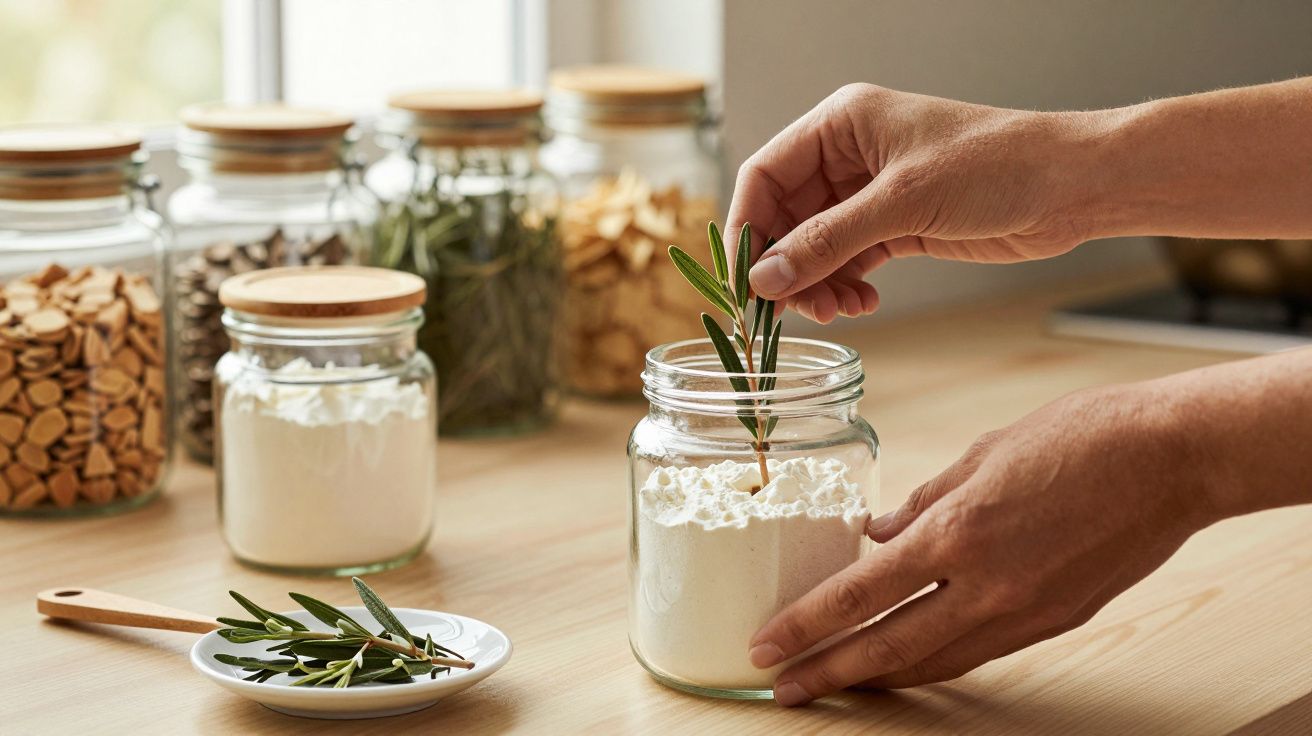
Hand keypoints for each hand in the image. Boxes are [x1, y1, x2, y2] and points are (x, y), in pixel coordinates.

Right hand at [727, 83, 1104, 322]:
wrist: (1071, 186)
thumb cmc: (997, 165)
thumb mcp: (902, 203)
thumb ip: (828, 241)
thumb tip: (765, 277)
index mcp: (841, 123)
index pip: (765, 175)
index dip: (747, 228)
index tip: (744, 279)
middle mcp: (849, 156)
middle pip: (786, 217)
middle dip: (786, 265)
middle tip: (790, 310)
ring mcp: (872, 193)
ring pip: (816, 245)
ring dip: (817, 282)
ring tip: (834, 310)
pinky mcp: (898, 225)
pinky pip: (849, 260)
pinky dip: (846, 285)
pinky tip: (861, 303)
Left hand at [747, 381, 1220, 704]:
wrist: (1173, 459)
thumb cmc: (1080, 437)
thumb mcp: (983, 454)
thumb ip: (924, 500)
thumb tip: (878, 531)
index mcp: (958, 531)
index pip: (859, 595)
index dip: (806, 626)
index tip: (767, 644)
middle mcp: (986, 584)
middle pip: (888, 649)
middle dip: (828, 673)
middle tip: (783, 689)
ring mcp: (1024, 611)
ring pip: (934, 662)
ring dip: (879, 679)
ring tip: (836, 684)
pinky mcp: (1055, 622)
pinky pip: (978, 651)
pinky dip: (935, 661)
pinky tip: (909, 661)